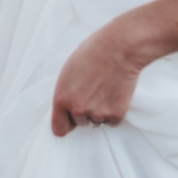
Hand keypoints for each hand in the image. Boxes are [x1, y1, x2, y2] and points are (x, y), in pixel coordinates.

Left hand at [50, 19, 144, 136]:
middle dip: (85, 110)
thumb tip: (67, 110)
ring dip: (101, 110)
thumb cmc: (92, 54)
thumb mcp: (67, 72)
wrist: (119, 49)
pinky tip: (115, 92)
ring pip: (97, 121)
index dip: (66, 123)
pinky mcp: (116, 115)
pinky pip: (113, 121)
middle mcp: (77, 110)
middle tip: (94, 89)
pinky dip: (115, 111)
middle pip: (80, 122)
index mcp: (61, 99)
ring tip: (105, 88)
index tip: (70, 120)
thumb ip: (65, 94)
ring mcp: (97, 114)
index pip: (59, 128)